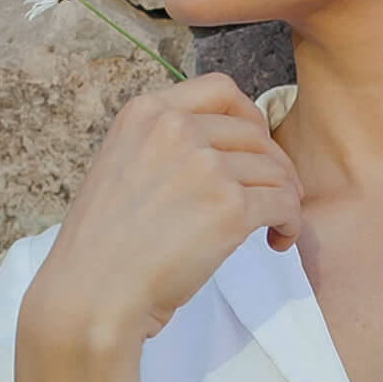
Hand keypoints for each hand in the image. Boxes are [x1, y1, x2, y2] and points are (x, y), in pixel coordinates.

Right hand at [38, 72, 304, 340]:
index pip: (219, 90)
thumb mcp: (119, 165)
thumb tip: (227, 145)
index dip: (247, 116)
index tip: (249, 147)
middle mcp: (175, 129)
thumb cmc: (103, 243)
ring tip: (270, 227)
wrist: (92, 291)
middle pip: (254, 133)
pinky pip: (285, 204)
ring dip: (283, 199)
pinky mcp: (230, 208)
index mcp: (144, 113)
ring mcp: (205, 166)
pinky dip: (290, 224)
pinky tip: (275, 242)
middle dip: (271, 165)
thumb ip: (163, 144)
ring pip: (276, 170)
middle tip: (268, 198)